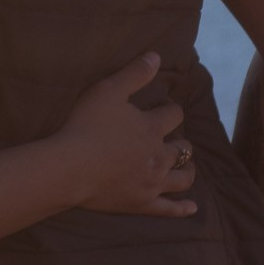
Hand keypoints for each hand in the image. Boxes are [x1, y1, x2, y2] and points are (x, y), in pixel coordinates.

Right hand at [54, 53, 198, 217]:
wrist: (71, 166)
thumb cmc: (86, 125)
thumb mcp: (107, 91)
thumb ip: (134, 74)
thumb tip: (157, 55)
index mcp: (151, 128)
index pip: (173, 115)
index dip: (170, 111)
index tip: (164, 110)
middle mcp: (159, 155)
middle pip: (182, 148)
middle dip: (180, 142)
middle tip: (173, 140)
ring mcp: (153, 182)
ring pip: (182, 177)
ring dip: (187, 170)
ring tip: (186, 166)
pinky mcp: (143, 203)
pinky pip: (169, 208)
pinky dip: (182, 208)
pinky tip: (192, 207)